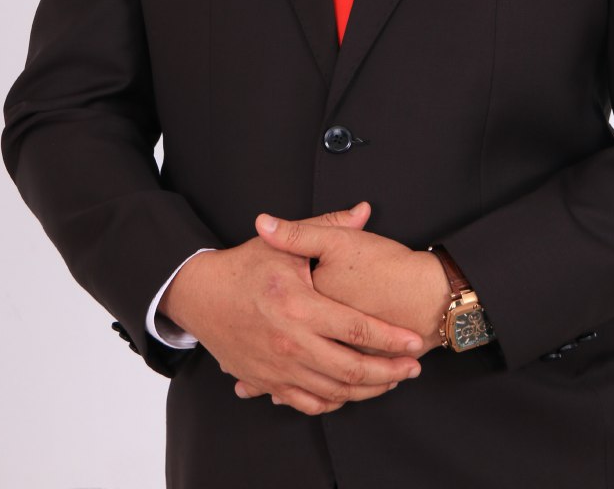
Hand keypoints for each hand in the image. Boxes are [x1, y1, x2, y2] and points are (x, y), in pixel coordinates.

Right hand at [159, 203, 423, 416]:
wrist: (200, 295)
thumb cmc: (244, 267)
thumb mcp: (283, 244)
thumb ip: (326, 226)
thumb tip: (362, 211)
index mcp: (298, 306)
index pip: (356, 328)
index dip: (390, 338)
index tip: (413, 341)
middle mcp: (290, 342)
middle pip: (351, 369)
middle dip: (388, 372)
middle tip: (412, 367)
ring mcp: (278, 368)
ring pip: (333, 391)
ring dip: (367, 390)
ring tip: (390, 380)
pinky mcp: (267, 381)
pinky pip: (308, 403)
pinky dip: (334, 402)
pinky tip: (350, 392)